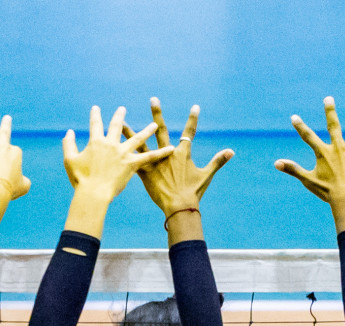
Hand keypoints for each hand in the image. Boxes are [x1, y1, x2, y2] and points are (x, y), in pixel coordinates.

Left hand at [0, 102, 30, 199]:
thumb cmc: (10, 188)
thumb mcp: (24, 186)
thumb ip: (24, 181)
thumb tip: (23, 181)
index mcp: (15, 152)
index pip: (13, 155)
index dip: (10, 169)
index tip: (7, 180)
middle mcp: (2, 146)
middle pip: (4, 133)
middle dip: (6, 125)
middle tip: (7, 118)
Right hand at [62, 105, 172, 202]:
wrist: (93, 193)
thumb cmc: (80, 179)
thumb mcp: (70, 160)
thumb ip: (69, 144)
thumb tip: (68, 132)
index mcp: (96, 142)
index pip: (95, 124)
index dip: (95, 115)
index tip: (96, 108)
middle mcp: (111, 144)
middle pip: (117, 126)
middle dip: (119, 117)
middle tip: (122, 109)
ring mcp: (122, 153)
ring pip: (137, 139)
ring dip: (146, 131)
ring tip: (154, 124)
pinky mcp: (132, 164)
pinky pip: (150, 157)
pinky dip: (161, 153)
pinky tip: (171, 149)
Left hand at [123, 98, 233, 217]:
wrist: (179, 207)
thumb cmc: (193, 192)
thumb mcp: (206, 175)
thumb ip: (218, 161)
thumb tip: (232, 151)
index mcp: (182, 153)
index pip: (189, 132)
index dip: (192, 119)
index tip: (195, 106)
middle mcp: (167, 153)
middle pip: (161, 129)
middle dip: (157, 114)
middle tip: (153, 99)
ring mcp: (154, 162)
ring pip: (141, 142)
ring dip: (131, 130)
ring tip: (121, 119)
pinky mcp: (144, 172)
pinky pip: (131, 159)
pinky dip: (123, 153)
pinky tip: (112, 147)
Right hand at [275, 97, 344, 206]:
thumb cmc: (327, 191)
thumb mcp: (308, 180)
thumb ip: (292, 169)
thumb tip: (276, 163)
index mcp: (324, 153)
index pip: (308, 137)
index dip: (300, 127)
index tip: (294, 117)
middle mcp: (339, 148)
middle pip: (334, 126)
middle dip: (330, 111)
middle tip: (328, 99)